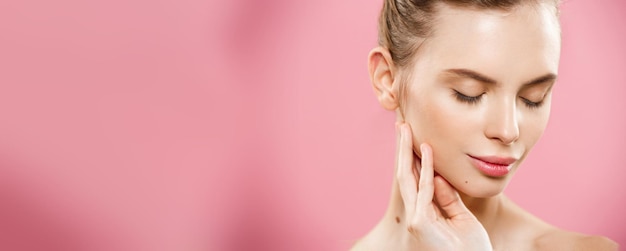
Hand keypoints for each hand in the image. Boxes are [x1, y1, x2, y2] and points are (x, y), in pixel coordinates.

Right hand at [396, 123, 491, 250]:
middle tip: (401, 124)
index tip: (411, 137)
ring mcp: (416, 219)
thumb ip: (449, 199)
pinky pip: (424, 189)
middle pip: (405, 175)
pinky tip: (426, 151)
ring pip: (408, 178)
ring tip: (405, 129)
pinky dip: (426, 169)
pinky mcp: (420, 223)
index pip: (415, 179)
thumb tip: (439, 176)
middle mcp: (415, 214)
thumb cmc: (470, 249)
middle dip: (402, 149)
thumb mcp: (461, 218)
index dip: (412, 157)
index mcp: (423, 213)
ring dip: (407, 152)